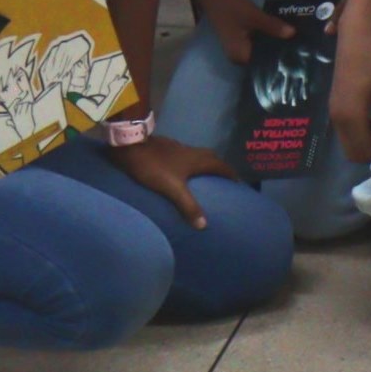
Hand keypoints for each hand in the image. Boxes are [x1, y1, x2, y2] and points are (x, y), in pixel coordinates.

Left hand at [110, 132, 237, 228]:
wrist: (132, 146)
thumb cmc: (155, 166)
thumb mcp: (172, 188)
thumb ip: (188, 205)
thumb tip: (204, 225)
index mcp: (198, 160)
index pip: (222, 166)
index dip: (231, 174)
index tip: (238, 182)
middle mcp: (193, 152)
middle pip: (212, 158)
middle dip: (219, 168)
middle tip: (222, 179)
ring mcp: (180, 149)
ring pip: (198, 156)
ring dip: (205, 164)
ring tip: (204, 176)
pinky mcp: (168, 148)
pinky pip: (186, 156)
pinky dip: (190, 163)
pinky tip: (181, 171)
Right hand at [188, 0, 294, 66]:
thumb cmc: (231, 7)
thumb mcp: (254, 16)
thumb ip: (273, 26)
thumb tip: (293, 34)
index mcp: (240, 56)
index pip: (263, 65)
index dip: (280, 61)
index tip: (297, 57)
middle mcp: (238, 56)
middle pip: (263, 58)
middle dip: (279, 52)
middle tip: (300, 48)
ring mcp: (239, 47)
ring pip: (261, 50)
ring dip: (274, 44)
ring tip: (296, 42)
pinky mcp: (241, 39)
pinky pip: (258, 43)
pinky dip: (268, 38)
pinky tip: (283, 34)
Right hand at [328, 28, 370, 168]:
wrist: (354, 38)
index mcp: (350, 116)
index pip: (361, 151)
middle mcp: (337, 119)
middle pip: (351, 152)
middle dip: (370, 153)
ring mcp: (333, 112)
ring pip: (348, 143)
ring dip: (364, 143)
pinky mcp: (335, 106)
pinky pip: (346, 132)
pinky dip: (359, 134)